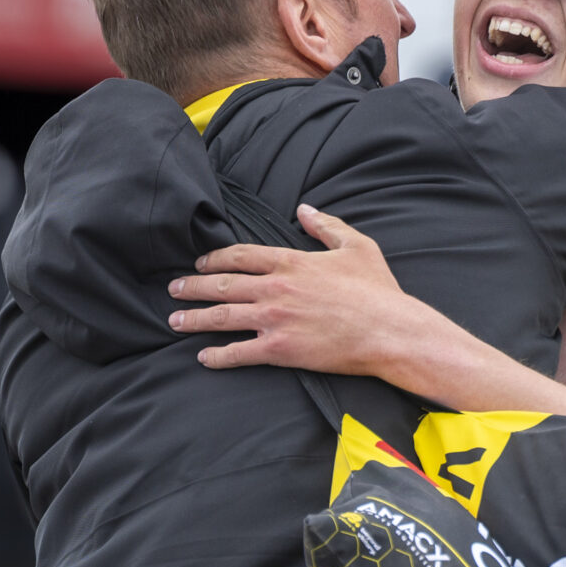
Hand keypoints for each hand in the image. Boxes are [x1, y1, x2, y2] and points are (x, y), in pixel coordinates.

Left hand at [169, 205, 444, 373]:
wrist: (390, 331)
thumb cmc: (378, 291)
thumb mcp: (357, 246)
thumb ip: (326, 225)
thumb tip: (304, 209)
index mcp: (291, 262)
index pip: (240, 255)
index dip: (215, 259)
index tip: (200, 264)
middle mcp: (276, 288)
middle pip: (222, 285)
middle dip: (193, 286)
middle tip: (174, 289)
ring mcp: (275, 319)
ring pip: (222, 317)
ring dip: (194, 318)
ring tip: (175, 320)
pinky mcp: (280, 349)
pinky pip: (239, 353)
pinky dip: (218, 356)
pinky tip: (203, 358)